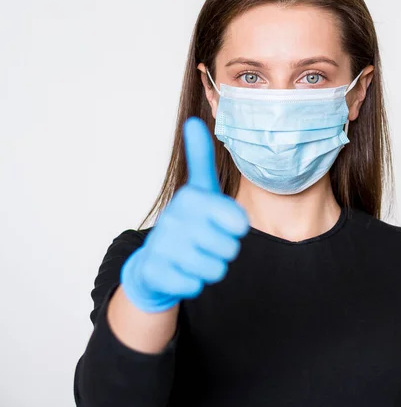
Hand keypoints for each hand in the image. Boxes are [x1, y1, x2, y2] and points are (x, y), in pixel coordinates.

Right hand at [120, 116, 248, 312]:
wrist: (155, 261)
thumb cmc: (188, 223)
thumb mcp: (199, 190)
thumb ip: (201, 159)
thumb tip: (193, 121)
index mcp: (192, 198)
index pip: (238, 221)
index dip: (237, 227)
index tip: (229, 224)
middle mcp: (175, 219)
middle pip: (230, 249)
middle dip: (225, 250)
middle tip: (209, 242)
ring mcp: (163, 246)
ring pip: (215, 269)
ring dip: (211, 267)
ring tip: (197, 256)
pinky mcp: (156, 272)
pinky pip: (195, 286)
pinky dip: (194, 283)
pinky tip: (182, 271)